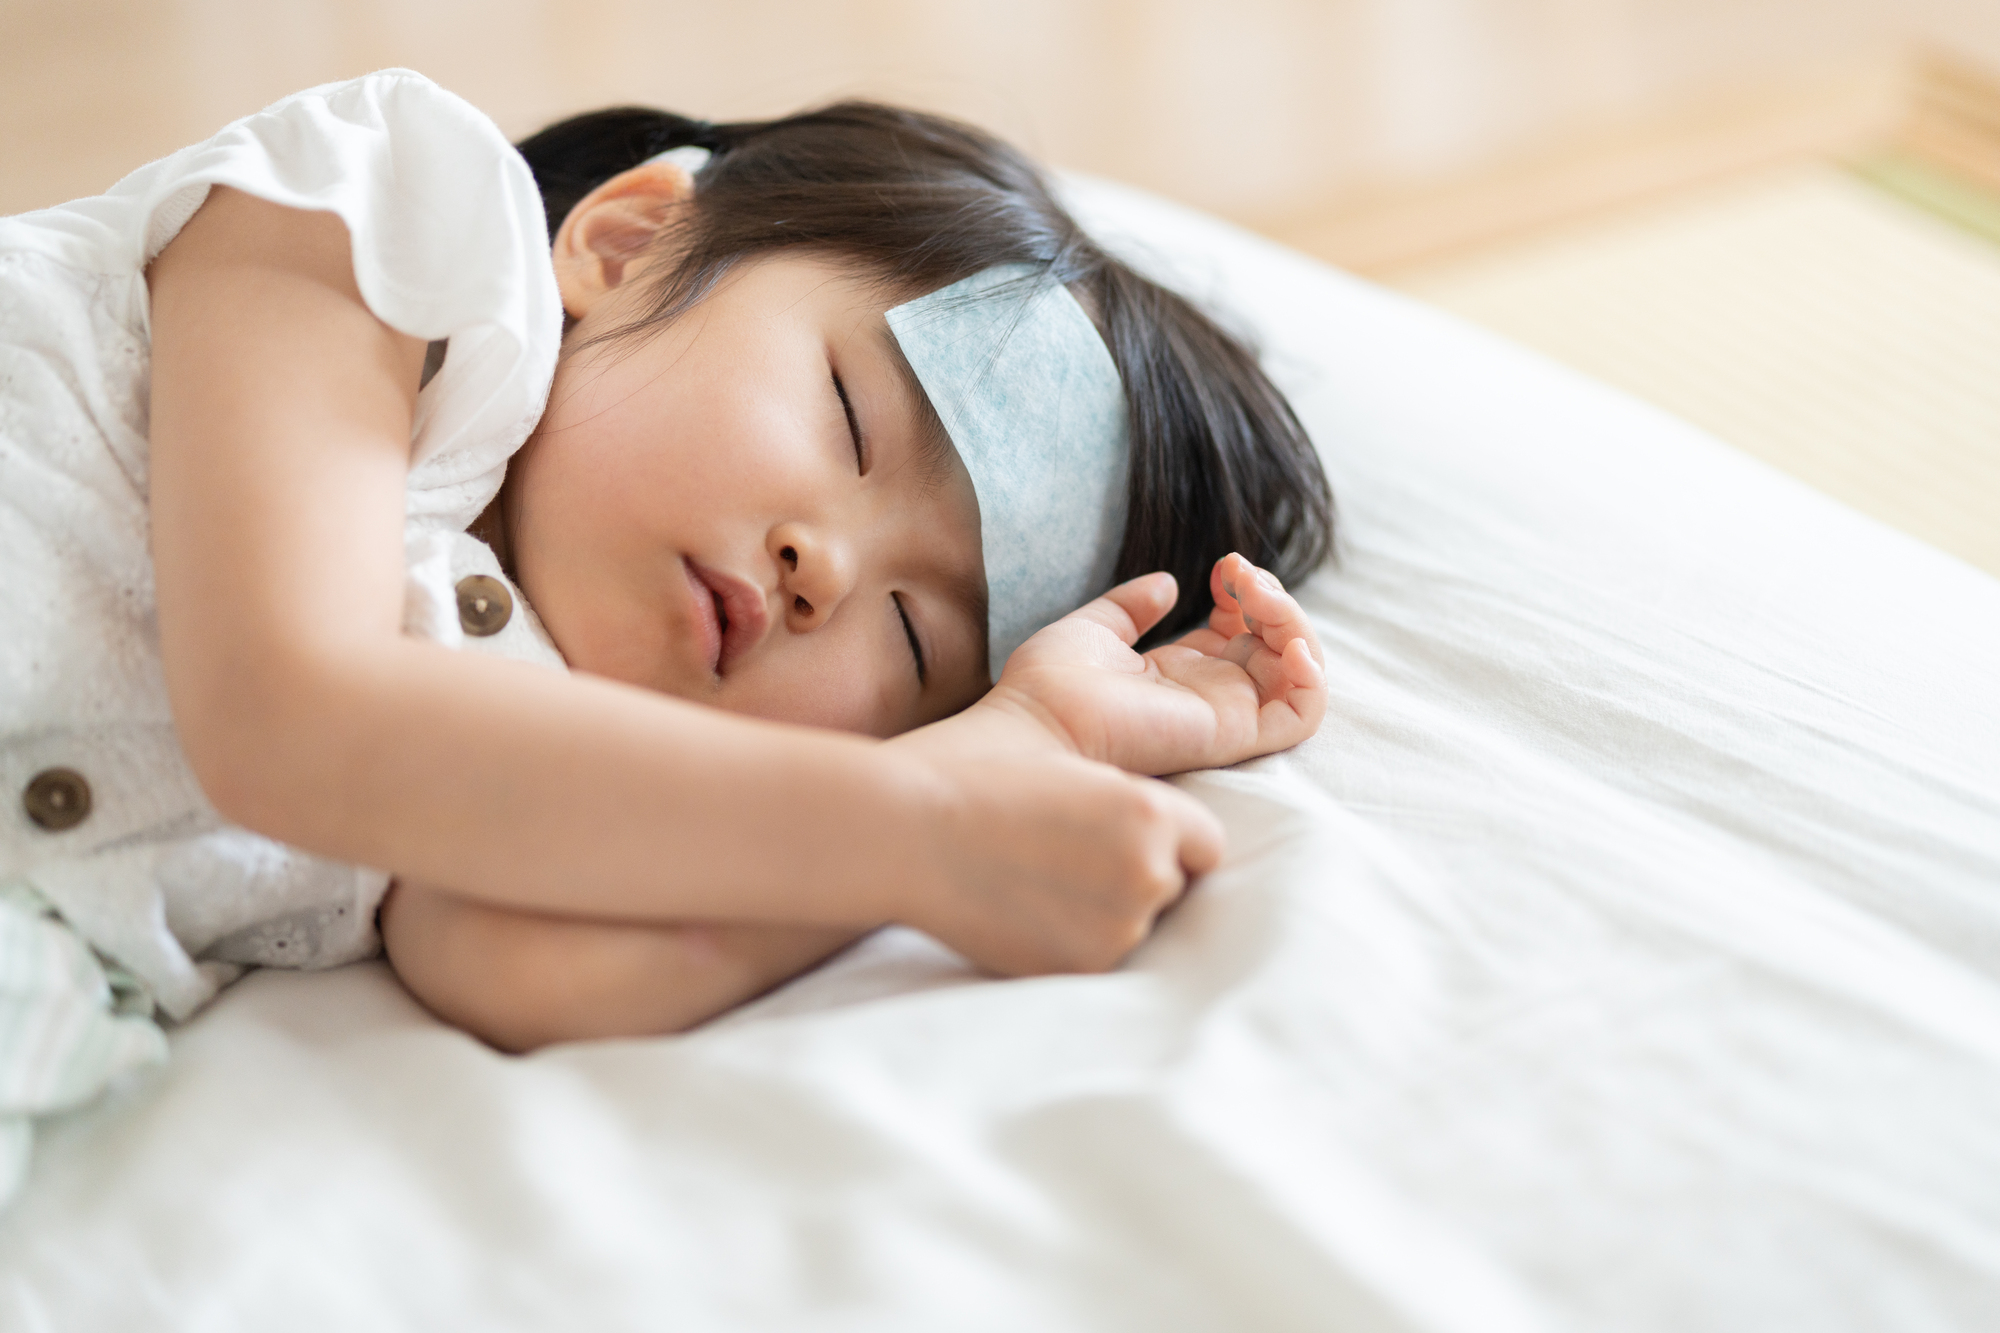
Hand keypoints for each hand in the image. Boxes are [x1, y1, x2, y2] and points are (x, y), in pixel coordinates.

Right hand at [891, 710, 1225, 974]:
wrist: (918, 837)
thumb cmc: (988, 790)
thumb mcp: (1078, 773)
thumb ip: (1139, 813)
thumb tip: (1180, 857)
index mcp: (1151, 813)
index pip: (1206, 844)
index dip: (1172, 842)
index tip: (1131, 840)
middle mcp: (1147, 873)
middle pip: (1175, 887)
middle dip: (1139, 877)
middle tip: (1070, 860)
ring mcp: (1119, 928)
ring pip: (1139, 925)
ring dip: (1107, 912)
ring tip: (1041, 883)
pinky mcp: (1085, 968)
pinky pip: (1102, 957)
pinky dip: (1077, 942)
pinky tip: (1029, 913)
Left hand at [983, 553, 1326, 775]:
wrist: (1039, 720)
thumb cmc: (1053, 686)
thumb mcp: (1096, 628)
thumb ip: (1133, 606)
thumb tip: (1168, 582)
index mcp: (1180, 673)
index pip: (1242, 632)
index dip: (1246, 593)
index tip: (1222, 568)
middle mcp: (1210, 696)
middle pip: (1276, 645)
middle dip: (1273, 598)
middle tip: (1240, 573)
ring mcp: (1226, 716)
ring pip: (1298, 672)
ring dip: (1292, 621)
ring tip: (1257, 594)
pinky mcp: (1235, 735)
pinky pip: (1302, 715)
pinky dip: (1310, 675)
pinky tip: (1285, 641)